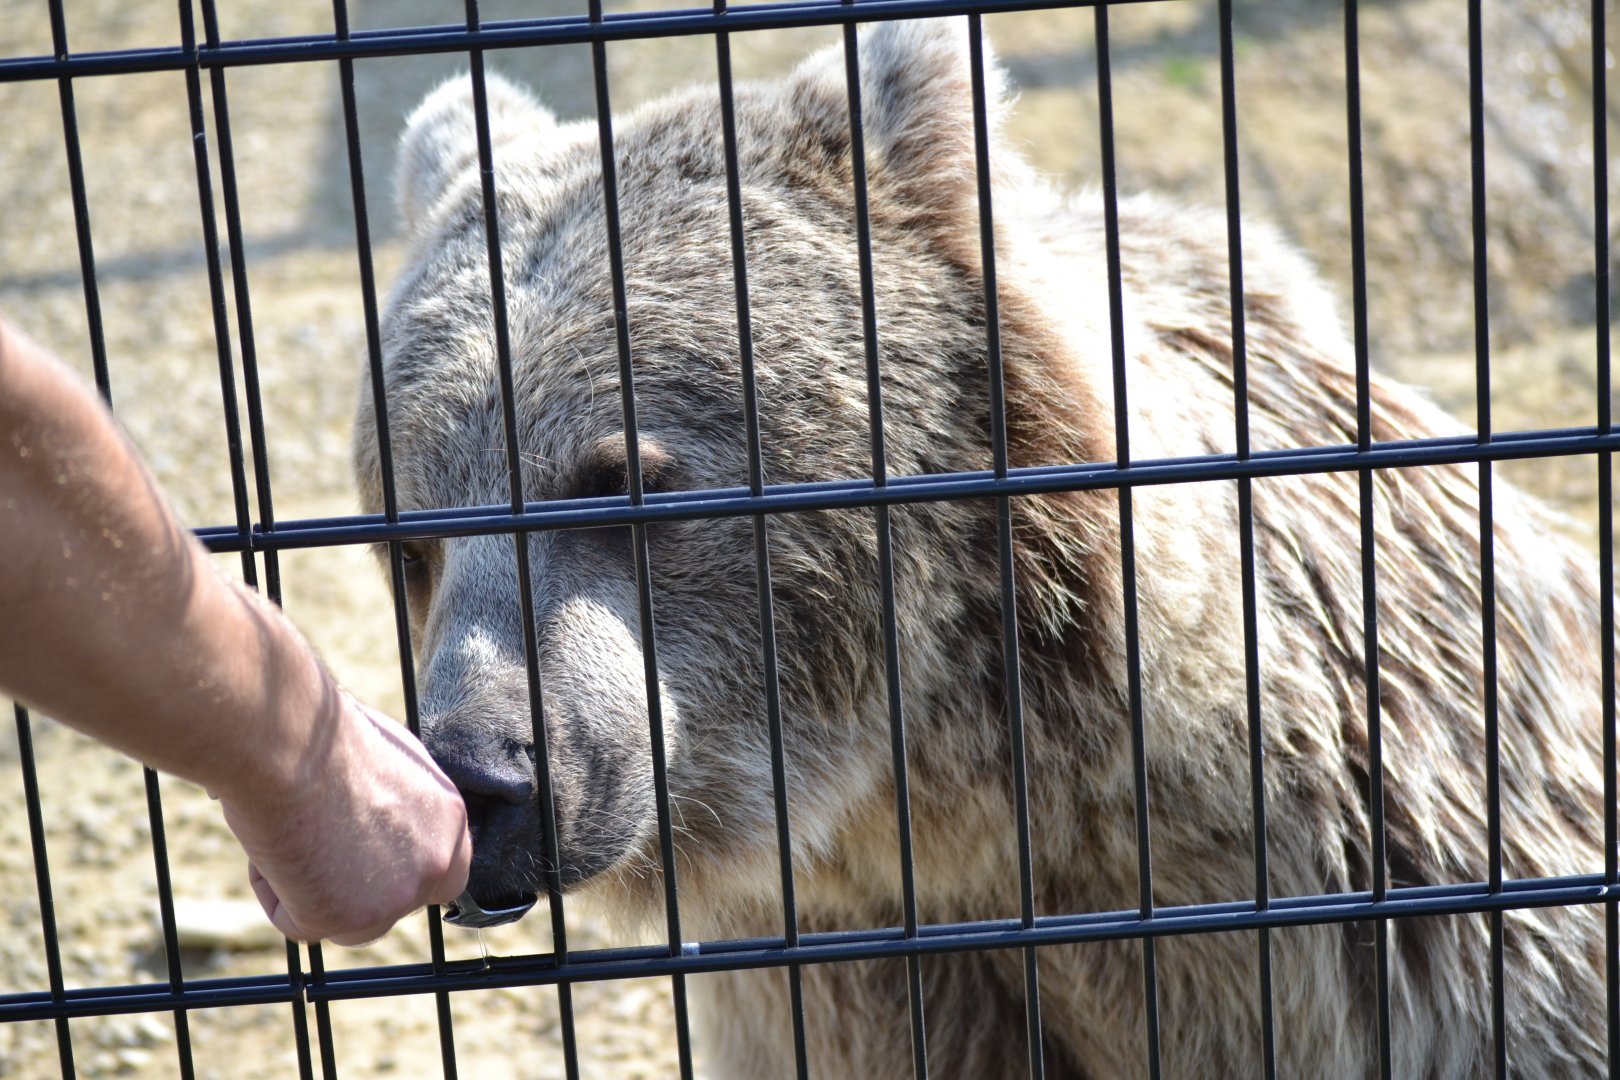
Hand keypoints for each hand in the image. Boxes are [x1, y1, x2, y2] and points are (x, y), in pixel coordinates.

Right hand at [217, 694, 470, 945]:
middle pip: (394, 905)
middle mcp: (434, 862)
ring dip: (312, 889)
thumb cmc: (324, 735)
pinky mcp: (343, 919)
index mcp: (448, 819)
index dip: (402, 876)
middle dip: (355, 892)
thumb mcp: (386, 762)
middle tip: (316, 855)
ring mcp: (393, 897)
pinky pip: (297, 922)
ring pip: (346, 921)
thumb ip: (399, 804)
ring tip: (290, 832)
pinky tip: (273, 842)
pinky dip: (273, 890)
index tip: (366, 868)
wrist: (287, 744)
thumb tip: (379, 820)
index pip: (445, 873)